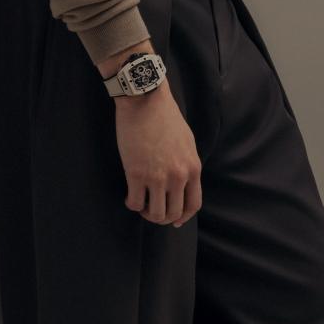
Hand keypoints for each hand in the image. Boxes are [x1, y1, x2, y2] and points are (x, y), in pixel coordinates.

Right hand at [115, 80, 202, 227]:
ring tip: (141, 204)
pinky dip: (132, 204)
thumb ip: (187, 165)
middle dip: (162, 218)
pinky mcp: (135, 174)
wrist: (146, 103)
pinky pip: (134, 202)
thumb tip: (182, 182)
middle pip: (173, 213)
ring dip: (146, 213)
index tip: (175, 221)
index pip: (193, 204)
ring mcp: (157, 177)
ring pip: (154, 213)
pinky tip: (130, 196)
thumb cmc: (166, 119)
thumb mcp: (187, 143)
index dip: (183, 217)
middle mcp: (178, 176)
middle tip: (152, 211)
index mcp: (193, 168)